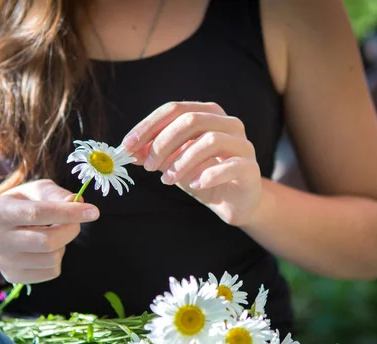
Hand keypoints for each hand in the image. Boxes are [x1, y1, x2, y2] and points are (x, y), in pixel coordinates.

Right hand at [0, 179, 99, 283]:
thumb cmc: (22, 205)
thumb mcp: (35, 191)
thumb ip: (57, 194)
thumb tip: (78, 202)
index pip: (38, 213)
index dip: (68, 212)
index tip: (94, 212)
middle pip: (47, 241)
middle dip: (71, 229)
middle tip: (76, 222)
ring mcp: (4, 261)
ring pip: (52, 258)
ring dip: (63, 245)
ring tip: (54, 234)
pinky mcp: (14, 276)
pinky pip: (51, 272)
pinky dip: (58, 259)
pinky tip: (47, 249)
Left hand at [122, 101, 261, 226]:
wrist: (234, 202)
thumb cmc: (202, 176)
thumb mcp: (172, 163)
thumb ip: (153, 154)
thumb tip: (128, 151)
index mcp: (208, 113)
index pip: (174, 109)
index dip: (148, 126)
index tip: (127, 146)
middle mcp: (228, 122)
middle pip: (191, 121)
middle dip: (163, 143)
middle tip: (147, 166)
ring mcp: (242, 144)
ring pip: (210, 141)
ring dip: (182, 161)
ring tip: (167, 180)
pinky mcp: (250, 168)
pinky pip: (230, 166)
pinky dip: (208, 175)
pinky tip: (194, 184)